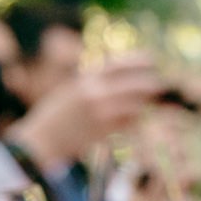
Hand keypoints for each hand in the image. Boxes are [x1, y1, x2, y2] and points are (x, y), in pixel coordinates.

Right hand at [8, 53, 163, 171]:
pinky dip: (134, 122)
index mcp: (86, 79)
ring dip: (143, 105)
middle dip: (151, 84)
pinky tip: (133, 122)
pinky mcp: (104, 131)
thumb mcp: (72, 91)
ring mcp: (100, 112)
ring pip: (136, 106)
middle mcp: (94, 92)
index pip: (118, 64)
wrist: (40, 141)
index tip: (151, 59)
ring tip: (147, 106)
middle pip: (134, 85)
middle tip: (159, 86)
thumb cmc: (55, 116)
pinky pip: (129, 124)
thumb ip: (94, 83)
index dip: (138, 60)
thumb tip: (120, 79)